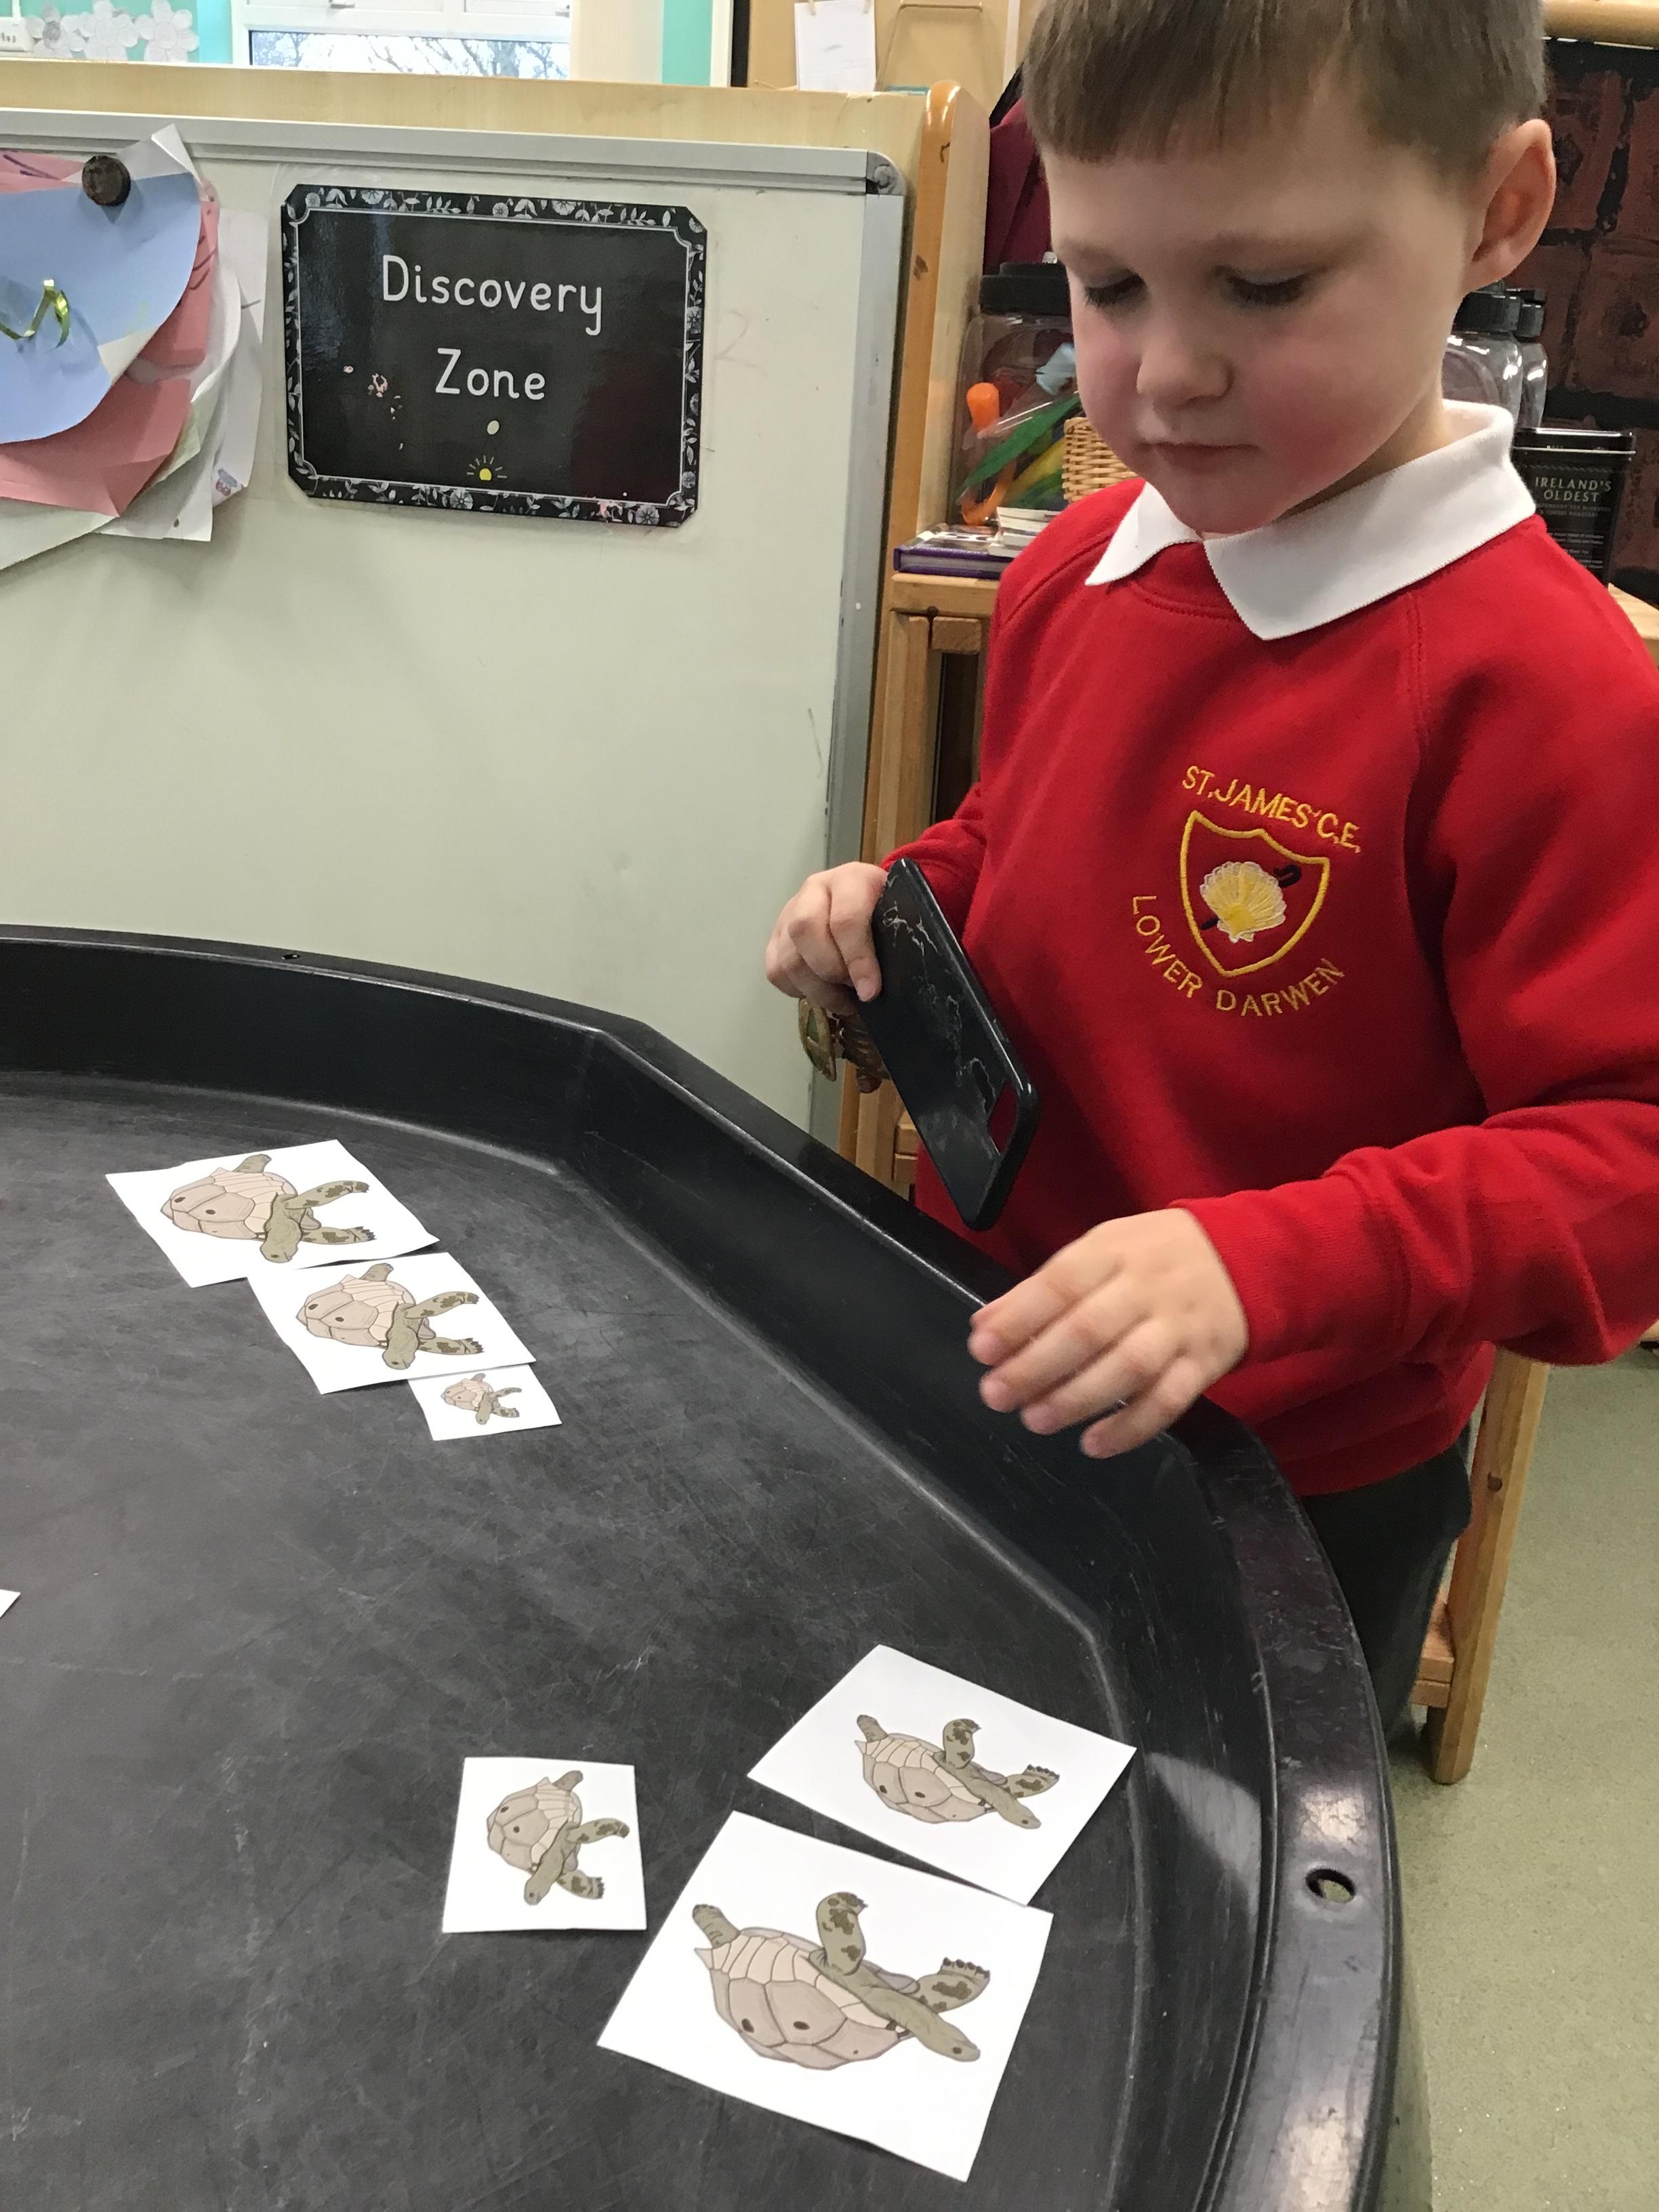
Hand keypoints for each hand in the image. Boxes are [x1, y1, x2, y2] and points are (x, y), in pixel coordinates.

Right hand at [765, 863, 887, 1013]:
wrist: (865, 901)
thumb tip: (884, 983)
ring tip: (842, 998)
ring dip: (817, 988)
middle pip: (805, 931)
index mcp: (851, 879)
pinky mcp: (775, 936)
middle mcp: (814, 889)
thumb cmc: (886, 915)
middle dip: (831, 972)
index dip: (858, 959)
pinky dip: (798, 990)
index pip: (846, 918)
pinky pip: (776, 971)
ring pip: (788, 957)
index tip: (870, 991)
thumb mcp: (899, 917)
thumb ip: (897, 941)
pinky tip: (821, 992)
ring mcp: (789, 912)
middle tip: (854, 991)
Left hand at [968, 1211, 1248, 1456]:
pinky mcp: (1204, 1365)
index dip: (1018, 1319)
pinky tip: (1094, 1444)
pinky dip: (1130, 1428)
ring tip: (1035, 1419)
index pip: (1060, 1283)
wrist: (1245, 1259)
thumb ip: (1042, 1287)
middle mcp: (1147, 1289)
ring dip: (1076, 1399)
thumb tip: (985, 1325)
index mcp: (1114, 1251)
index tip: (981, 1349)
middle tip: (997, 1393)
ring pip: (1128, 1368)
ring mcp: (1179, 1329)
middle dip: (1036, 1366)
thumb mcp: (1100, 1249)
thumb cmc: (1153, 1257)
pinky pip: (1169, 1401)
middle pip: (1089, 1330)